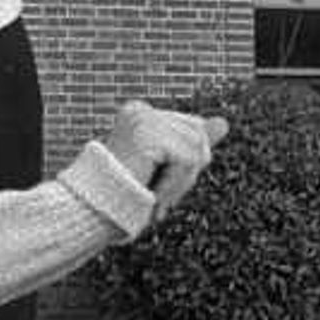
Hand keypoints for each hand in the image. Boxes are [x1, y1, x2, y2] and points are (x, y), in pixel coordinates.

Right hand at [96, 102, 224, 220]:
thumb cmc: (127, 190)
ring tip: (155, 196)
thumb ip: (194, 141)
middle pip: (198, 137)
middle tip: (158, 193)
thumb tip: (224, 122)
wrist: (95, 209)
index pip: (193, 128)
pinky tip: (154, 196)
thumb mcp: (166, 165)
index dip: (185, 163)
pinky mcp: (148, 136)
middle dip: (186, 172)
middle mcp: (141, 111)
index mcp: (141, 112)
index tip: (157, 180)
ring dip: (180, 182)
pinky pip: (186, 161)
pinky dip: (175, 185)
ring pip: (195, 151)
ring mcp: (143, 120)